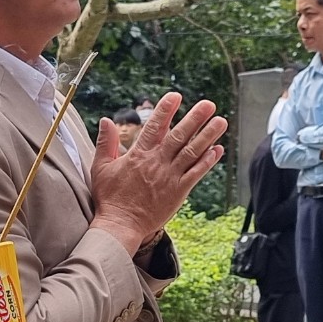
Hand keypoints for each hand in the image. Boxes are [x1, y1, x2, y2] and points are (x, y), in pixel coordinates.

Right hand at [92, 92, 225, 252]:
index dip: (166, 110)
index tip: (176, 96)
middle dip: (195, 118)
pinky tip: (218, 149)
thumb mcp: (101, 167)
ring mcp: (170, 177)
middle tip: (209, 104)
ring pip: (192, 152)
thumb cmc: (109, 198)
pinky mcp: (179, 192)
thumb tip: (106, 120)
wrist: (120, 225)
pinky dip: (208, 161)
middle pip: (179, 136)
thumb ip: (105, 143)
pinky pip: (196, 173)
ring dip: (208, 136)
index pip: (155, 127)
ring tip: (221, 121)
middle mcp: (157, 163)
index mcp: (139, 155)